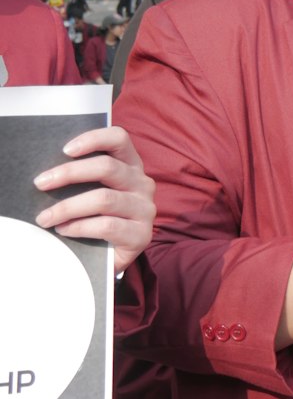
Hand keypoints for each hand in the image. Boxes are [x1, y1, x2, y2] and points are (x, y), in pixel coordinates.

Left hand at [33, 126, 155, 272]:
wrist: (107, 259)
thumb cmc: (93, 218)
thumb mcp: (89, 192)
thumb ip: (79, 179)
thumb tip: (46, 172)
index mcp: (130, 165)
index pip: (119, 139)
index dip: (93, 139)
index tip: (65, 149)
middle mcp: (142, 183)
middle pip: (108, 167)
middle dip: (69, 173)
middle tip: (40, 183)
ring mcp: (145, 209)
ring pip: (104, 199)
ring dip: (68, 207)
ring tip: (44, 217)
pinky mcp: (142, 235)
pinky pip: (107, 226)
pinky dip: (79, 227)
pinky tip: (63, 230)